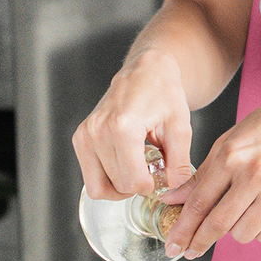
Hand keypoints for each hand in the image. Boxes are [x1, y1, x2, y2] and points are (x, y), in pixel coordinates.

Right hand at [73, 51, 193, 200]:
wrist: (145, 71)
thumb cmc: (164, 94)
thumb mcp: (181, 127)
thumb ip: (179, 161)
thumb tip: (174, 189)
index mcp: (123, 127)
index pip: (133, 181)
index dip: (153, 187)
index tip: (165, 176)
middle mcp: (97, 131)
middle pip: (117, 186)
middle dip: (140, 185)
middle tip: (156, 170)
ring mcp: (84, 135)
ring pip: (98, 187)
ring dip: (122, 186)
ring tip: (141, 167)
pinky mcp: (80, 139)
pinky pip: (91, 177)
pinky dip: (109, 178)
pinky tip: (129, 162)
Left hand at [159, 91, 260, 259]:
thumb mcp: (230, 141)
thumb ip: (202, 174)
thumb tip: (172, 201)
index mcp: (232, 156)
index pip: (199, 202)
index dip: (182, 229)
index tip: (173, 245)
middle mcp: (255, 174)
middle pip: (218, 224)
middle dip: (199, 243)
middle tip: (190, 252)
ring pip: (243, 233)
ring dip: (234, 232)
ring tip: (239, 214)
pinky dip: (258, 231)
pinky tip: (259, 214)